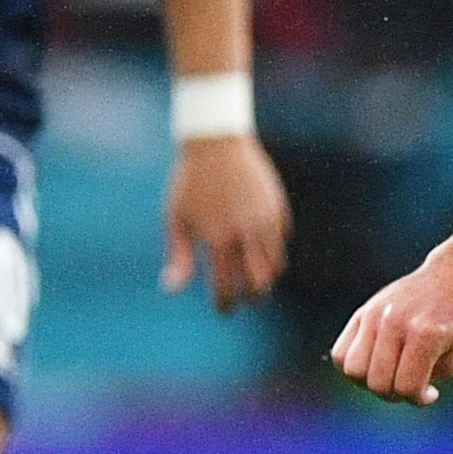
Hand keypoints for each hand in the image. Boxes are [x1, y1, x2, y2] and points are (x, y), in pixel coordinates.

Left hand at [163, 134, 290, 309]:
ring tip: (254, 279)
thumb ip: (179, 257)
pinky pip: (280, 239)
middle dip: (253, 297)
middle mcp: (246, 232)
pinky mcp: (278, 207)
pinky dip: (272, 250)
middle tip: (245, 301)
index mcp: (218, 238)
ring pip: (275, 263)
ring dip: (265, 275)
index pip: (227, 285)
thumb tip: (172, 288)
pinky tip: (259, 250)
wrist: (215, 143)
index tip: (224, 310)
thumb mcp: (176, 219)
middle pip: (259, 281)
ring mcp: (266, 219)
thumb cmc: (189, 183)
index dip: (226, 304)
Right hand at [333, 254, 452, 404]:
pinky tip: (374, 364)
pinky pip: (340, 353)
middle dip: (393, 394)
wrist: (449, 282)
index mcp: (425, 335)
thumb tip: (392, 393)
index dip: (418, 399)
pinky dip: (352, 368)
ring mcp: (374, 316)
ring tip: (389, 374)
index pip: (406, 387)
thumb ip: (422, 383)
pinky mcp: (362, 313)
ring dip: (369, 382)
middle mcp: (395, 323)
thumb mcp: (451, 361)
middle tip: (409, 384)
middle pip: (377, 382)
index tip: (431, 392)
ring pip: (352, 370)